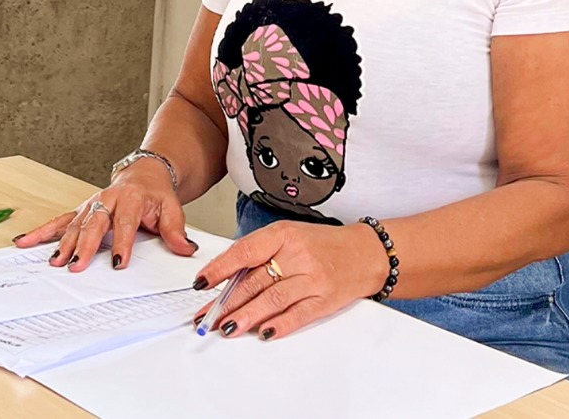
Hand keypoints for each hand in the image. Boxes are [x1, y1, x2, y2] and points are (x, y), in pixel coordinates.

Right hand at [12, 159, 197, 271]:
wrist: (145, 174)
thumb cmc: (156, 194)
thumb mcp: (172, 209)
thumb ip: (176, 231)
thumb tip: (186, 250)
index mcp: (130, 198)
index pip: (125, 223)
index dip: (121, 243)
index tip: (117, 264)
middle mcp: (106, 199)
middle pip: (93, 224)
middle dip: (84, 246)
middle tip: (77, 266)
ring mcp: (90, 204)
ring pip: (73, 224)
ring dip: (62, 243)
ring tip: (54, 262)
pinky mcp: (80, 210)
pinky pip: (59, 221)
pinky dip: (41, 232)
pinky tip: (24, 241)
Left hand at [189, 221, 388, 339]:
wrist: (366, 253)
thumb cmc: (323, 245)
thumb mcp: (289, 236)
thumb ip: (260, 253)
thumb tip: (226, 279)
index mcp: (284, 234)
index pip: (245, 252)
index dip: (220, 269)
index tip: (202, 283)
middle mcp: (298, 255)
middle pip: (255, 281)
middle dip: (226, 302)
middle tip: (206, 316)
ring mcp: (313, 278)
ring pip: (272, 300)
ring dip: (246, 316)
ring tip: (226, 327)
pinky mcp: (325, 299)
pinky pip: (298, 314)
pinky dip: (279, 325)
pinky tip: (264, 333)